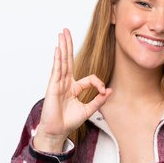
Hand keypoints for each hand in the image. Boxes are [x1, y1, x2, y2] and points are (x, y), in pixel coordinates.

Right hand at [33, 28, 111, 151]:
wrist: (58, 131)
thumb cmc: (69, 121)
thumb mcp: (88, 110)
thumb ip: (99, 100)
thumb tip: (110, 90)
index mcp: (74, 88)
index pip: (89, 78)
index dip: (98, 83)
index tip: (103, 91)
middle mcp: (65, 83)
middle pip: (68, 60)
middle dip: (68, 45)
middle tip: (66, 31)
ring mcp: (58, 83)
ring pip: (62, 62)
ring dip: (63, 47)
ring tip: (62, 34)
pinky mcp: (53, 87)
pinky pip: (56, 71)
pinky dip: (58, 59)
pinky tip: (58, 49)